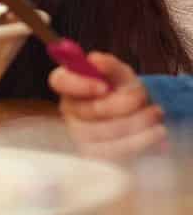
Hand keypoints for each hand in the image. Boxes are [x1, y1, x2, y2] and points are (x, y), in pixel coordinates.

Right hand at [49, 51, 166, 159]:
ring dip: (135, 123)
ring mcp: (79, 135)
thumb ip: (109, 65)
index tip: (105, 87)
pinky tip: (154, 133)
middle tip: (141, 97)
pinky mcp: (95, 155)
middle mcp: (69, 110)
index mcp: (69, 85)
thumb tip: (94, 59)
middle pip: (87, 111)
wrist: (138, 119)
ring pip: (102, 134)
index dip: (80, 85)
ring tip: (155, 113)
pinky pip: (114, 153)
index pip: (60, 82)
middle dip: (120, 104)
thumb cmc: (124, 92)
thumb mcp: (120, 75)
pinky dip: (140, 142)